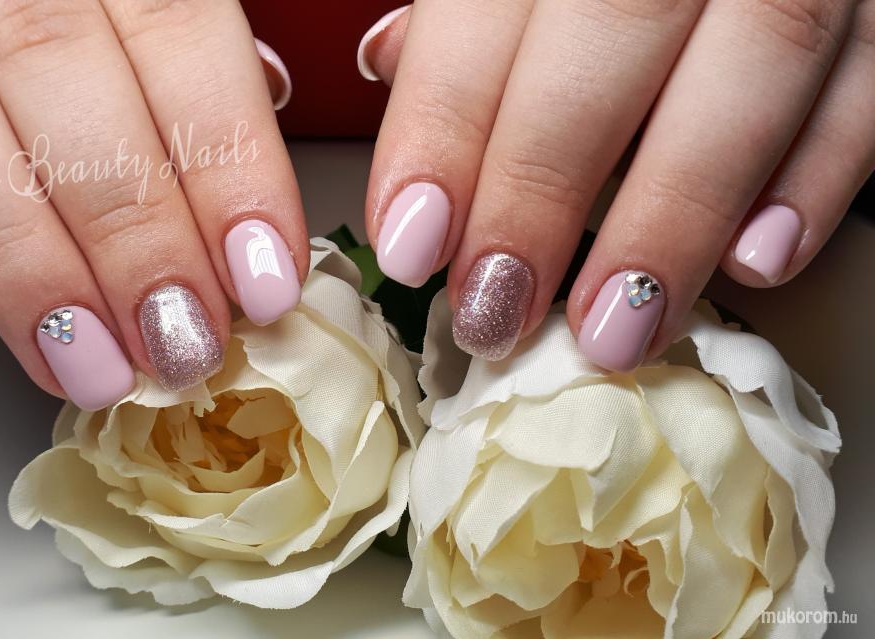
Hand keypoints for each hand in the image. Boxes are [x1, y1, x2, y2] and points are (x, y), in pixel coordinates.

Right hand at [0, 0, 304, 409]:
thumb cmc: (70, 0)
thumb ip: (188, 60)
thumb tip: (258, 156)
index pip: (178, 32)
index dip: (227, 165)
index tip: (260, 278)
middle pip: (62, 77)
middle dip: (131, 234)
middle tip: (177, 342)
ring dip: (19, 259)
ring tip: (84, 360)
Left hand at [358, 1, 873, 368]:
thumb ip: (470, 9)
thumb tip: (391, 64)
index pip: (490, 2)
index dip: (445, 126)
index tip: (413, 242)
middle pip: (614, 30)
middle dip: (545, 186)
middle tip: (497, 308)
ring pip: (757, 60)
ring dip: (677, 213)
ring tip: (614, 326)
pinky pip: (870, 82)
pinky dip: (819, 176)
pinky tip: (755, 260)